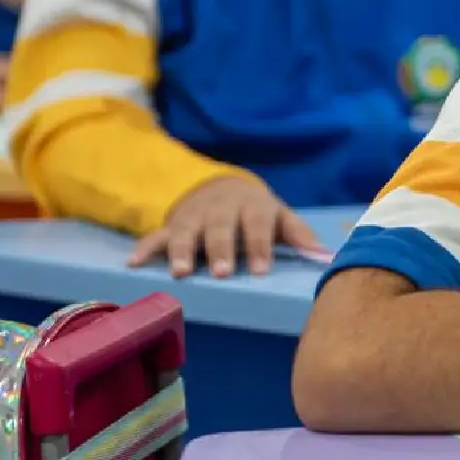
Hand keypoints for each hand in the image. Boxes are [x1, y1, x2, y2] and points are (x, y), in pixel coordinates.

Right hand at [130, 174, 321, 277]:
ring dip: (183, 251)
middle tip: (222, 273)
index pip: (258, 225)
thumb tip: (326, 257)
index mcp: (252, 206)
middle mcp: (221, 209)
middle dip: (221, 250)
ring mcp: (193, 216)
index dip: (259, 247)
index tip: (260, 270)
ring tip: (182, 272)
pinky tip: (133, 264)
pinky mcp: (171, 225)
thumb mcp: (280, 218)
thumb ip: (300, 236)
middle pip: (221, 228)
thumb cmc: (257, 213)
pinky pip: (155, 236)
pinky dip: (144, 249)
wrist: (222, 186)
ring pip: (187, 231)